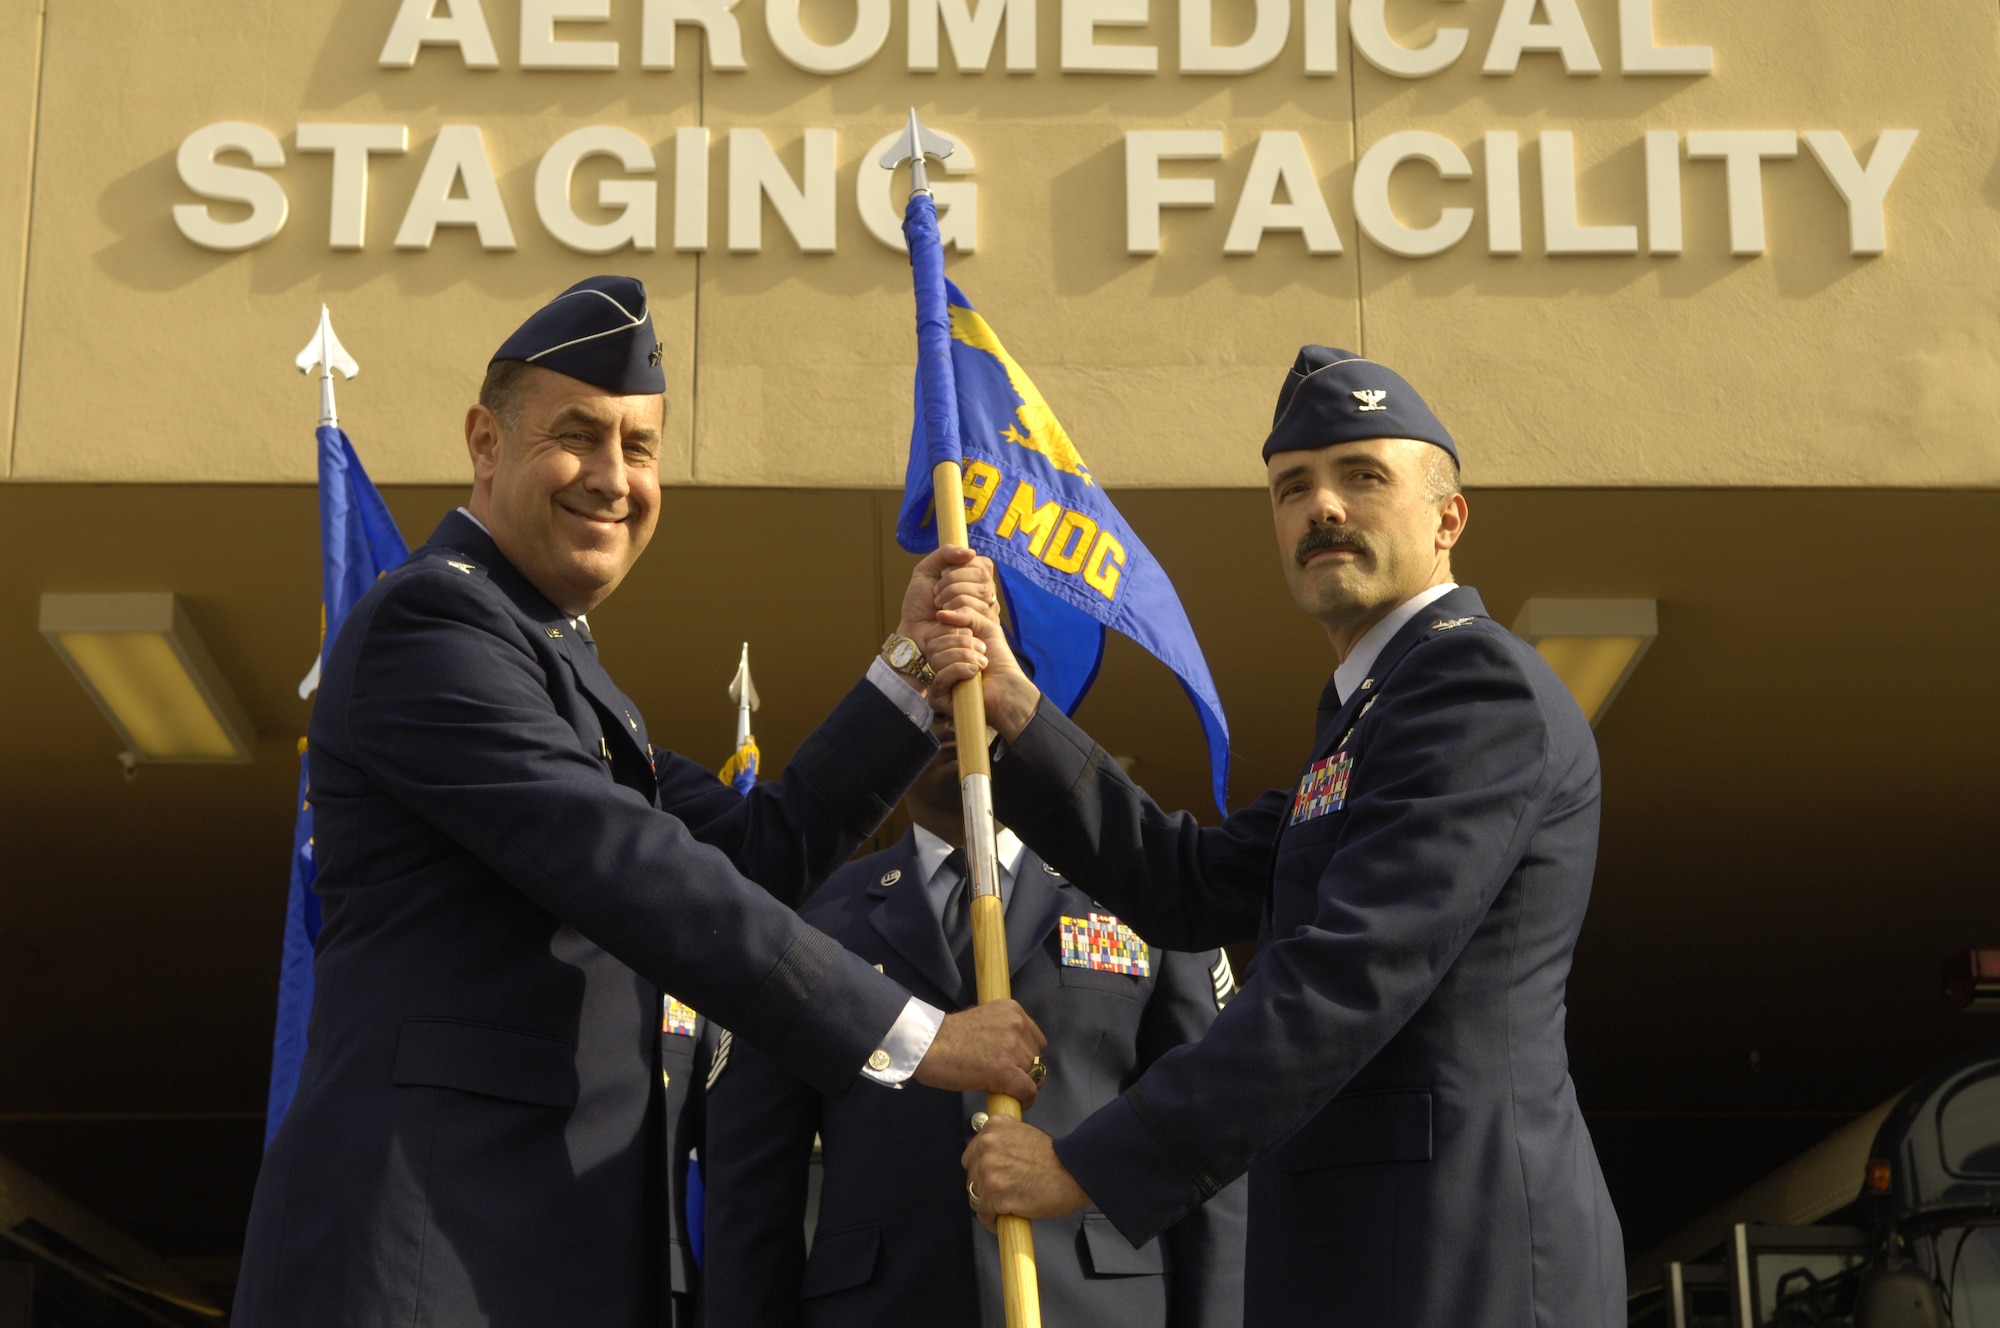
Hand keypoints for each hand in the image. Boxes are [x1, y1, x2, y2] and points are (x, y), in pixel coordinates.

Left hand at [898, 548, 989, 657]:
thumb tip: (971, 552)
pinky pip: (978, 609)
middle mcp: (986, 594)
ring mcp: (987, 611)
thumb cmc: (920, 603)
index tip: (940, 575)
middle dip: (953, 580)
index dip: (959, 566)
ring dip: (953, 594)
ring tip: (939, 605)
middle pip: (982, 575)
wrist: (913, 630)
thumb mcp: (926, 570)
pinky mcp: (984, 628)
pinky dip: (955, 609)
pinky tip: (943, 615)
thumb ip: (945, 553)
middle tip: (936, 592)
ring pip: (982, 591)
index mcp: (976, 579)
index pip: (982, 563)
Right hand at [915, 999, 1046, 1106]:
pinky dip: (1022, 1100)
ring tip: (1001, 1088)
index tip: (1014, 1066)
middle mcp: (1017, 1024)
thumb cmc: (948, 1037)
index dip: (1026, 1057)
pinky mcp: (1004, 1070)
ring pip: (1034, 1075)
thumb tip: (1017, 1055)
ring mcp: (1012, 1047)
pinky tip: (1008, 1099)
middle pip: (1037, 1058)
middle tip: (1005, 1079)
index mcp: (1012, 1009)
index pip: (1036, 1040)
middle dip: (1024, 1070)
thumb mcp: (984, 1021)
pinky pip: (1027, 1091)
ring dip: (1020, 1085)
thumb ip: (1004, 1032)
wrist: (928, 1046)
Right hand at [945, 597, 1039, 741]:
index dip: (954, 629)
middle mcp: (938, 663)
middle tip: (982, 650)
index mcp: (945, 647)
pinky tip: (974, 674)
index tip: (975, 636)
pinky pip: (939, 677)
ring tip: (982, 664)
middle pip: (933, 644)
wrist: (1010, 688)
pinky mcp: (938, 698)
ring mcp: (937, 681)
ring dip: (964, 657)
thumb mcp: (987, 627)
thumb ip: (966, 613)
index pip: (934, 631)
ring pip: (936, 659)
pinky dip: (959, 670)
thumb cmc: (999, 660)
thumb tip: (940, 613)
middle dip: (961, 643)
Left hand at [962, 1115, 1089, 1231]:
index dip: (982, 1169)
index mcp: (994, 1126)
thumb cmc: (1056, 1158)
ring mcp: (989, 1169)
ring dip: (989, 1204)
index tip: (993, 1177)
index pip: (972, 1154)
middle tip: (1004, 1192)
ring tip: (1008, 1205)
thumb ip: (1003, 1141)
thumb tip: (988, 1157)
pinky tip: (1007, 1217)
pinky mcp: (995, 1193)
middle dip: (984, 1186)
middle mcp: (987, 1144)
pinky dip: (994, 1220)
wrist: (1074, 1172)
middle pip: (971, 1176)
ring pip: (975, 1196)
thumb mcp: (1023, 1134)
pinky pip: (984, 1214)